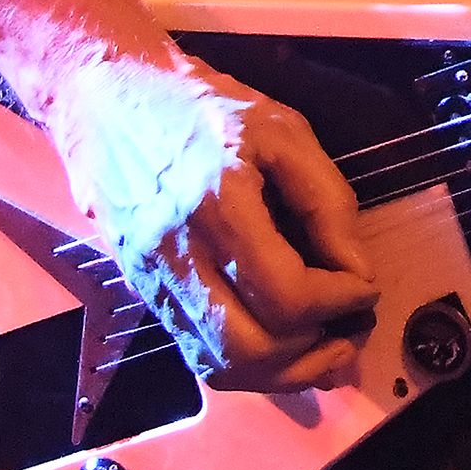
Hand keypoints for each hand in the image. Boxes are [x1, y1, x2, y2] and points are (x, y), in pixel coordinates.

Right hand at [42, 46, 381, 391]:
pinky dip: (244, 364)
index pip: (287, 294)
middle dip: (314, 353)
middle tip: (349, 330)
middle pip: (251, 349)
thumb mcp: (282, 129)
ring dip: (281, 372)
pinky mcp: (142, 291)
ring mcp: (153, 280)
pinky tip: (276, 343)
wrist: (105, 97)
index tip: (365, 287)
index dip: (340, 302)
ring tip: (321, 347)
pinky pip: (195, 352)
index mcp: (218, 203)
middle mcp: (178, 253)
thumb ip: (325, 199)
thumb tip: (355, 266)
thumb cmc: (202, 105)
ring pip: (220, 364)